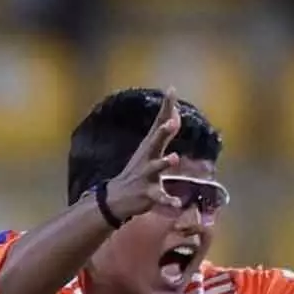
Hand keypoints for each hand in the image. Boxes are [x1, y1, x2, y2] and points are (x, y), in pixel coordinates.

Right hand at [103, 88, 184, 220]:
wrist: (117, 198)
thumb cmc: (137, 171)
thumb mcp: (149, 150)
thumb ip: (163, 132)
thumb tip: (175, 113)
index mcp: (149, 147)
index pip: (159, 123)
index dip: (166, 107)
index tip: (172, 90)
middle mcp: (147, 159)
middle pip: (155, 143)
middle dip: (162, 132)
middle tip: (171, 122)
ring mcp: (146, 176)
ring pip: (155, 168)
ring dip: (163, 162)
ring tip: (174, 157)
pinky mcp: (149, 195)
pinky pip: (160, 198)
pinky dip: (168, 201)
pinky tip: (177, 204)